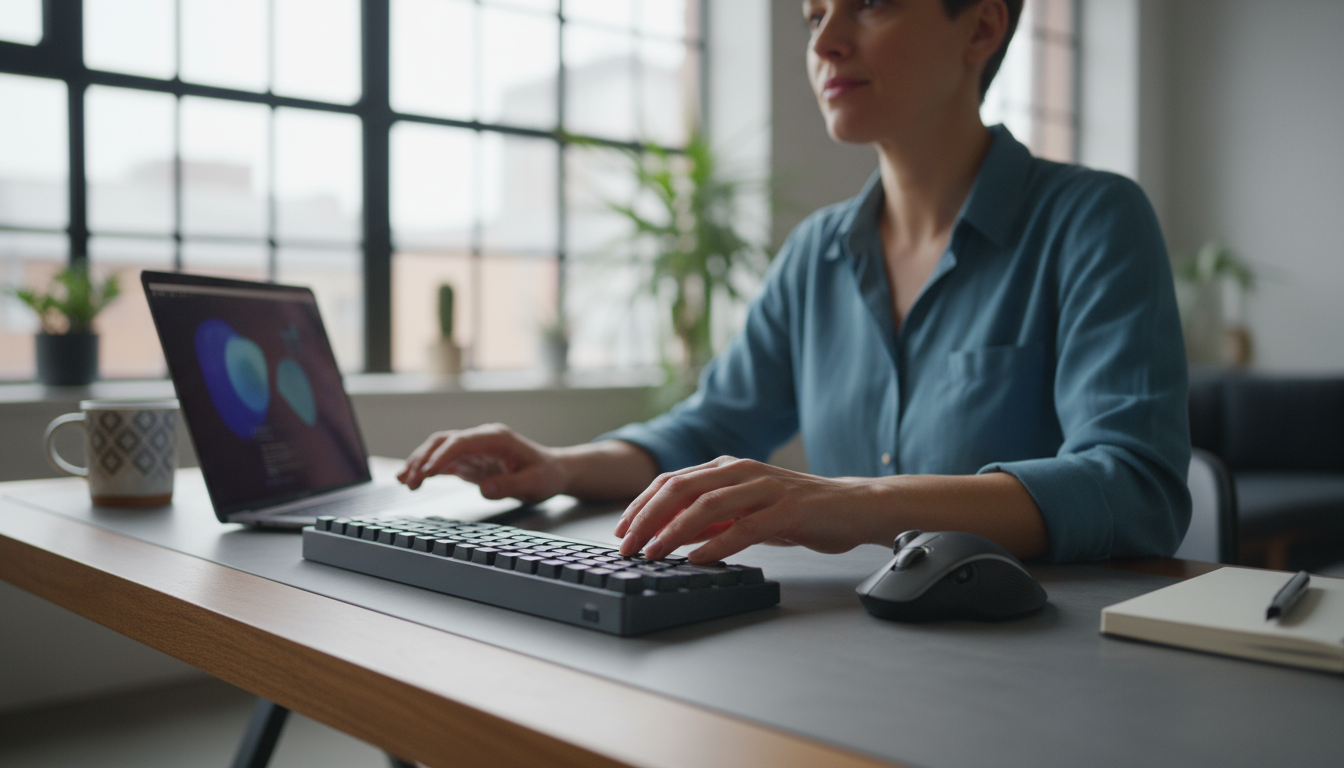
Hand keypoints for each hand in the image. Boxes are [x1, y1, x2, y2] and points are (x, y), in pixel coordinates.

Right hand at [397, 423, 567, 502]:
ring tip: (404, 481)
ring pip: (439, 450)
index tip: (426, 472)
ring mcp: (474, 449)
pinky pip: (444, 463)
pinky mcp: (471, 462)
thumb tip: (485, 489)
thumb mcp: (535, 483)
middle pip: (444, 442)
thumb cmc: (546, 474)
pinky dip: (427, 470)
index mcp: (496, 437)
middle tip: (409, 480)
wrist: (553, 472)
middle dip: (423, 458)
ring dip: (420, 463)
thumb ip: (510, 485)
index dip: (441, 456)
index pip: (461, 442)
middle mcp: (481, 439)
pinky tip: (411, 480)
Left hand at [613, 456, 879, 563]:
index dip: (641, 505)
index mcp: (728, 467)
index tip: (620, 530)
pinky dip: (717, 544)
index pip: (672, 481)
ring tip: (654, 554)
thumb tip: (672, 535)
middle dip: (647, 518)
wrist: (853, 506)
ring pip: (707, 505)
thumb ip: (713, 518)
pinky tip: (698, 560)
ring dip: (674, 532)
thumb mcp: (747, 510)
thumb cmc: (798, 510)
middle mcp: (742, 471)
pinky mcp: (787, 510)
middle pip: (681, 488)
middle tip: (627, 545)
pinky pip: (745, 528)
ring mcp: (765, 488)